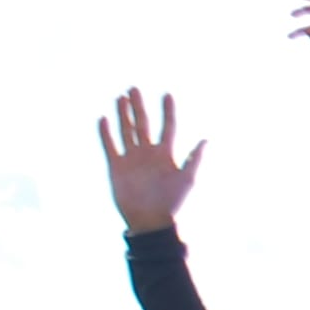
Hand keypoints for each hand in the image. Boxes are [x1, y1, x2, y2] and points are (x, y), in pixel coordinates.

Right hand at [99, 88, 203, 231]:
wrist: (151, 220)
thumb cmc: (172, 202)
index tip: (167, 94)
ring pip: (126, 130)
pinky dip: (106, 133)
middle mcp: (148, 153)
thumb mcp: (187, 179)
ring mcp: (132, 158)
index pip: (168, 127)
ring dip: (123, 114)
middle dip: (139, 106)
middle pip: (143, 124)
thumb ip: (194, 159)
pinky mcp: (117, 166)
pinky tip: (103, 118)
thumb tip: (206, 140)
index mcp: (166, 155)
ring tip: (120, 97)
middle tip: (134, 88)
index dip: (168, 111)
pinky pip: (110, 145)